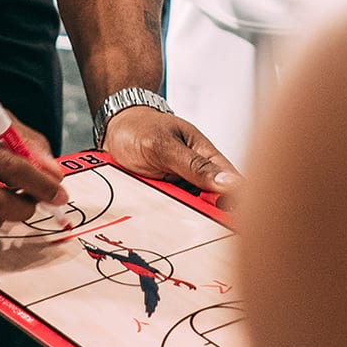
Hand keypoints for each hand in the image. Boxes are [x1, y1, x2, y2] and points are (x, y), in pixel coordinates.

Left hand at [102, 104, 240, 202]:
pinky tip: (154, 206)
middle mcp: (197, 173)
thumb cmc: (140, 128)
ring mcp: (181, 187)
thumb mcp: (164, 145)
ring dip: (181, 214)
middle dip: (202, 212)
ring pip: (192, 212)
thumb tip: (228, 183)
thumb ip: (194, 165)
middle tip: (184, 208)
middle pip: (212, 203)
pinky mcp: (167, 198)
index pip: (231, 182)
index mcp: (206, 154)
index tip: (228, 218)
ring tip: (162, 199)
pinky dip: (165, 215)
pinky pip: (171, 214)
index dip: (234, 201)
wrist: (113, 132)